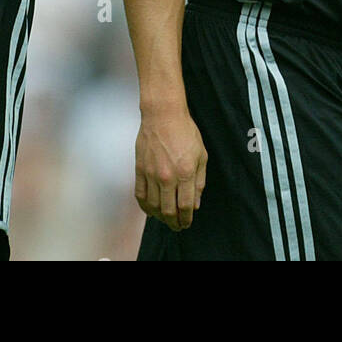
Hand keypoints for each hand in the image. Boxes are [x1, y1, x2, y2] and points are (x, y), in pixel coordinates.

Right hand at [135, 106, 206, 230]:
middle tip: (177, 227)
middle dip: (174, 223)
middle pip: (169, 210)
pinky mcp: (140, 169)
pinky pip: (140, 195)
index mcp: (185, 172)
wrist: (163, 114)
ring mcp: (151, 173)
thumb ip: (199, 182)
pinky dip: (145, 206)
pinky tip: (150, 210)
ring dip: (160, 217)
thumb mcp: (201, 155)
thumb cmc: (185, 131)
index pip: (185, 206)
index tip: (186, 223)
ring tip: (165, 219)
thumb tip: (195, 204)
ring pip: (153, 206)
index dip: (186, 219)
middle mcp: (167, 176)